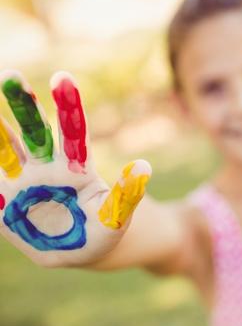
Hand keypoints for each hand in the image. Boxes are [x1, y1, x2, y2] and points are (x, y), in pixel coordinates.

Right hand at [0, 71, 150, 267]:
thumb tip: (144, 166)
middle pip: (35, 133)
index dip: (68, 108)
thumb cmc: (102, 230)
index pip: (73, 133)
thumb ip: (126, 194)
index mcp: (76, 168)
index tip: (63, 78)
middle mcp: (48, 168)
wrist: (79, 250)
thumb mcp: (115, 217)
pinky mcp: (4, 199)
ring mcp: (23, 181)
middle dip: (24, 105)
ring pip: (7, 149)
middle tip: (11, 76)